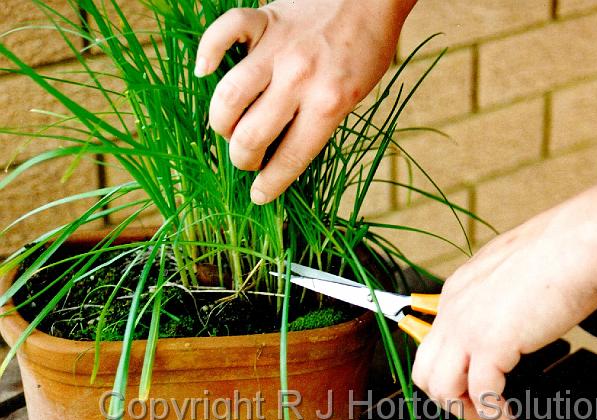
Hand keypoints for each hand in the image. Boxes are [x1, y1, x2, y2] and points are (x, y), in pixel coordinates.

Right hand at [195, 0, 415, 203]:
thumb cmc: (366, 50)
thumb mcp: (354, 96)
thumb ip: (319, 122)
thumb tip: (281, 153)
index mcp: (329, 103)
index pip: (291, 157)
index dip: (271, 184)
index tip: (260, 196)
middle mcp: (300, 78)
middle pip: (252, 135)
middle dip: (243, 159)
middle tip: (247, 159)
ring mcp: (278, 48)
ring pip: (229, 96)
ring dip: (222, 123)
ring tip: (229, 130)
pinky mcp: (265, 19)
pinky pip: (225, 32)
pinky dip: (208, 51)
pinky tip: (204, 71)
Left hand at [412, 170, 596, 419]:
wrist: (572, 246)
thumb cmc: (552, 253)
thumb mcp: (505, 272)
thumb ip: (492, 296)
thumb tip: (500, 320)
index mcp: (454, 293)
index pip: (432, 343)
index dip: (451, 371)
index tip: (471, 385)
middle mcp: (452, 311)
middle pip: (424, 369)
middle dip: (446, 397)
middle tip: (475, 406)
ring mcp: (466, 328)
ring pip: (440, 387)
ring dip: (466, 410)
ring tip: (491, 415)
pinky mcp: (490, 344)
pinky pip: (481, 395)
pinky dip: (494, 416)